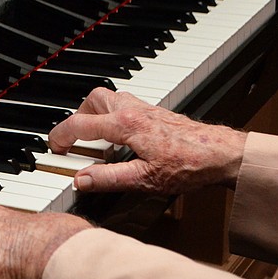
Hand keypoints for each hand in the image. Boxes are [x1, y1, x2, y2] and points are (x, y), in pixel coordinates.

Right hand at [48, 88, 246, 193]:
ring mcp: (145, 109)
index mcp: (125, 125)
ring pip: (109, 98)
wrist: (223, 155)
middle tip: (73, 140)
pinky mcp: (156, 114)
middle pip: (93, 100)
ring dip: (95, 114)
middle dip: (77, 118)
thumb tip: (81, 180)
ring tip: (93, 138)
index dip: (60, 136)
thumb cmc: (190, 165)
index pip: (80, 124)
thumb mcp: (145, 179)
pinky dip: (112, 117)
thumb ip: (108, 179)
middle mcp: (133, 111)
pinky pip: (124, 106)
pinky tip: (119, 139)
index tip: (54, 148)